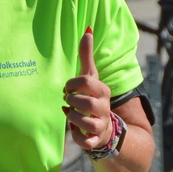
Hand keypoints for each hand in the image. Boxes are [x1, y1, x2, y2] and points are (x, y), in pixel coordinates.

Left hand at [63, 26, 112, 153]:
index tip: (67, 88)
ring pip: (84, 122)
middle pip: (85, 102)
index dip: (71, 84)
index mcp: (103, 91)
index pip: (86, 81)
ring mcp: (100, 125)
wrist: (105, 127)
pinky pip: (85, 142)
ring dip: (72, 118)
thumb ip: (87, 55)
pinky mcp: (95, 140)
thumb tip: (87, 29)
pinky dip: (77, 137)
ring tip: (70, 114)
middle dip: (71, 101)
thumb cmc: (92, 97)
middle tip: (68, 101)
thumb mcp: (90, 77)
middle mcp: (104, 107)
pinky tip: (75, 130)